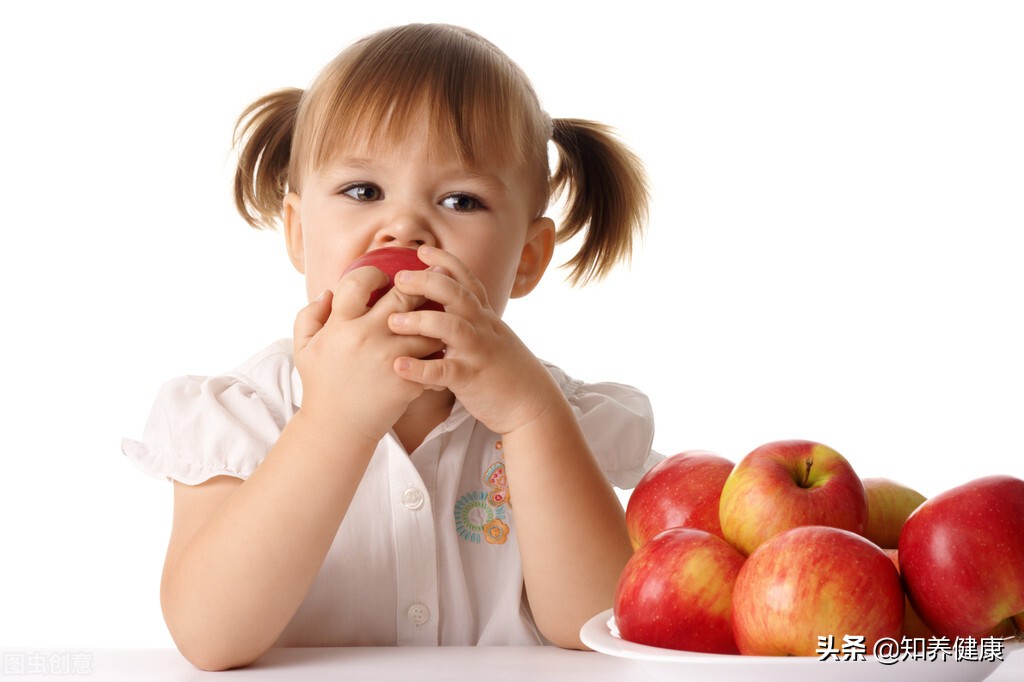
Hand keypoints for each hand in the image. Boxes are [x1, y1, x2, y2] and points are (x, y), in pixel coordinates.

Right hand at [293, 265, 444, 442]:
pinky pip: (434, 356)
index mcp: (340, 326)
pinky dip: (440, 350)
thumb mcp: (304, 348)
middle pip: (403, 297)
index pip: (360, 282)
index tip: (384, 277)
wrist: (338, 428)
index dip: (374, 273)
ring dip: (435, 318)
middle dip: (418, 286)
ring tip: (442, 312)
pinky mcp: (408, 380)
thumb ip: (310, 315)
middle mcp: (366, 337)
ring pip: (426, 326)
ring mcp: (389, 358)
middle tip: (428, 282)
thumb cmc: (322, 384)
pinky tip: (443, 346)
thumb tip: (329, 291)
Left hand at [387, 245, 561, 434]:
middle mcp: (482, 328)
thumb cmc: (504, 369)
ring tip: (392, 321)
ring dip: (420, 321)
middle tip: (399, 278)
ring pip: (451, 327)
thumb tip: (446, 297)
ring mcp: (477, 352)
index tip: (422, 250)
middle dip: (427, 282)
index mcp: (484, 316)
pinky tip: (399, 366)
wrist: (531, 403)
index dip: (445, 262)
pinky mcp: (471, 378)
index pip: (466, 280)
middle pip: (456, 294)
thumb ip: (470, 316)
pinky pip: (445, 371)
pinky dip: (421, 369)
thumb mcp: (491, 334)